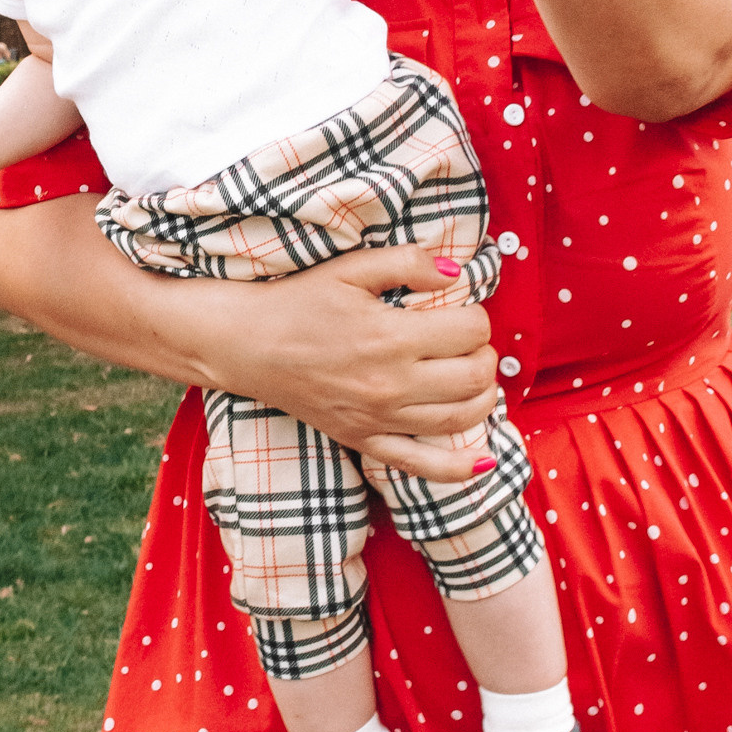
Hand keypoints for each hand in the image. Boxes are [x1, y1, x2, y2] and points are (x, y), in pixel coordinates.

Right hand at [180, 242, 499, 476]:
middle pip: (474, 376)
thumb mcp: (350, 268)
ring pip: (461, 419)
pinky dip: (459, 469)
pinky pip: (422, 466)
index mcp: (391, 337)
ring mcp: (380, 419)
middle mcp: (392, 384)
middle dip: (483, 354)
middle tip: (468, 341)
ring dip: (481, 396)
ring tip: (472, 376)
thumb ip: (406, 263)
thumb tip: (454, 270)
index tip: (461, 310)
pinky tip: (483, 463)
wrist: (247, 345)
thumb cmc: (298, 303)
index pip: (470, 331)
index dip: (476, 316)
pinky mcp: (365, 441)